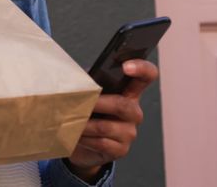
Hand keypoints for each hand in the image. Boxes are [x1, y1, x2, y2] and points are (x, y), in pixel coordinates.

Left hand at [65, 60, 158, 181]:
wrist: (83, 144)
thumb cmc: (88, 114)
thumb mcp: (90, 95)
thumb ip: (89, 83)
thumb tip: (76, 78)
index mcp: (130, 92)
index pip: (146, 76)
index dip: (141, 68)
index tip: (126, 66)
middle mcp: (134, 111)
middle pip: (122, 104)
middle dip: (98, 104)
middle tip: (79, 103)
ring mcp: (129, 132)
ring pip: (106, 126)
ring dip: (84, 123)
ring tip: (70, 120)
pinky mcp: (121, 149)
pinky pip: (101, 143)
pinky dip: (85, 138)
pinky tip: (76, 135)